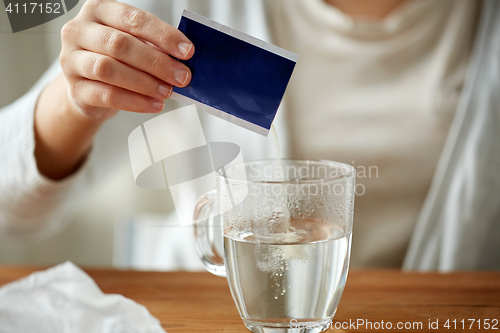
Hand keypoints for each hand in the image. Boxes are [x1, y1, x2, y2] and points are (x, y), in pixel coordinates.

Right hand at [59, 0, 193, 118]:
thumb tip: (183, 58)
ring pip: (108, 69)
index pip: (133, 18)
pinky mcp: (74, 89)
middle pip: (120, 44)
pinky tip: (154, 104)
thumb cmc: (116, 59)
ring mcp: (71, 61)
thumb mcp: (134, 44)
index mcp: (98, 10)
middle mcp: (79, 31)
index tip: (187, 50)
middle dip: (156, 62)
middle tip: (181, 76)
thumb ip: (153, 46)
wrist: (89, 88)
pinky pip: (106, 95)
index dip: (163, 35)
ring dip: (145, 83)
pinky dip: (135, 102)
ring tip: (167, 91)